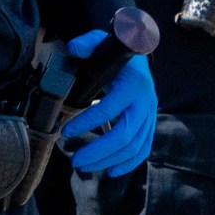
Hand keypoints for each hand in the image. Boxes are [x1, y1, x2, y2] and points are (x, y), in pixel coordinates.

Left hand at [64, 32, 157, 176]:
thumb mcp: (100, 42)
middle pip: (125, 135)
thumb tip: (75, 48)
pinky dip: (129, 163)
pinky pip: (143, 148)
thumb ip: (86, 44)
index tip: (64, 131)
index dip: (86, 123)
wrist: (137, 59)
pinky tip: (111, 172)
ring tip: (84, 165)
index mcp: (134, 83)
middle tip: (75, 160)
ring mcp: (150, 115)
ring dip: (108, 160)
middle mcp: (146, 101)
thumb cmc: (114, 54)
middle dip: (98, 151)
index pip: (110, 108)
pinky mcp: (149, 124)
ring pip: (134, 146)